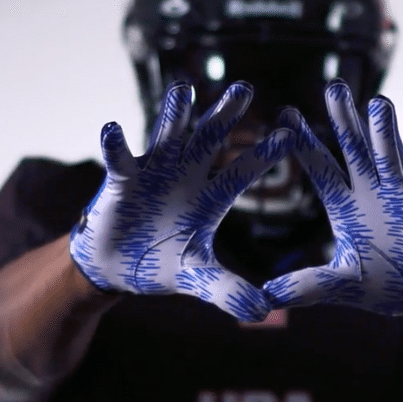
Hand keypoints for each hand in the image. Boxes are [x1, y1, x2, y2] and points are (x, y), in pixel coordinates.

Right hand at [70, 81, 293, 320]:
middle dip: (225, 115)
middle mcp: (186, 176)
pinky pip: (119, 160)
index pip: (242, 172)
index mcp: (210, 198)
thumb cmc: (162, 265)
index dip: (265, 155)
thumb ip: (227, 290)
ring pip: (168, 137)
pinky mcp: (122, 180)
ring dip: (175, 115)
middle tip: (245, 88)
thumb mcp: (198, 278)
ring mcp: (154, 173)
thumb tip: (262, 312)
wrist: (118, 267)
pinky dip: (115, 146)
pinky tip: (112, 130)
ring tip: (185, 90)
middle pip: (210, 140)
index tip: (290, 134)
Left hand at [264, 81, 402, 318]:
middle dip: (344, 122)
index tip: (283, 114)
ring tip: (379, 103)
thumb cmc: (384, 284)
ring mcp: (401, 201)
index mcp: (346, 207)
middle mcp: (372, 195)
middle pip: (355, 152)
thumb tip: (266, 295)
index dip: (304, 144)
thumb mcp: (341, 285)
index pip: (321, 170)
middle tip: (333, 87)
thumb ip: (307, 286)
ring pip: (391, 160)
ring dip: (386, 134)